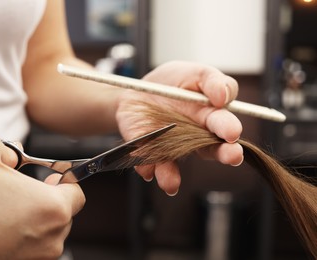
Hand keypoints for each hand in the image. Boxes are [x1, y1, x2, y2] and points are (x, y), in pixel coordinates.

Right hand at [0, 128, 84, 258]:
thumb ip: (7, 144)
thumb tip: (13, 156)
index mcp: (51, 208)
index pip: (77, 193)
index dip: (67, 178)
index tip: (54, 173)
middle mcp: (47, 239)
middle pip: (62, 212)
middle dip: (46, 194)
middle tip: (22, 183)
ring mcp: (30, 258)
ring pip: (44, 229)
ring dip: (30, 212)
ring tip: (1, 200)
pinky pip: (26, 243)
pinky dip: (17, 229)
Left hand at [116, 61, 242, 195]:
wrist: (137, 90)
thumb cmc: (171, 83)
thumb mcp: (194, 73)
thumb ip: (213, 81)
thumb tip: (223, 96)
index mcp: (209, 117)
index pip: (225, 126)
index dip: (230, 130)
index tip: (233, 133)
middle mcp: (194, 138)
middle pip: (209, 150)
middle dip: (222, 153)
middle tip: (232, 156)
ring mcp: (169, 148)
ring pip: (173, 165)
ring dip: (171, 175)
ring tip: (171, 183)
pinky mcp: (147, 152)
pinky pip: (146, 163)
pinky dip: (145, 167)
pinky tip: (146, 171)